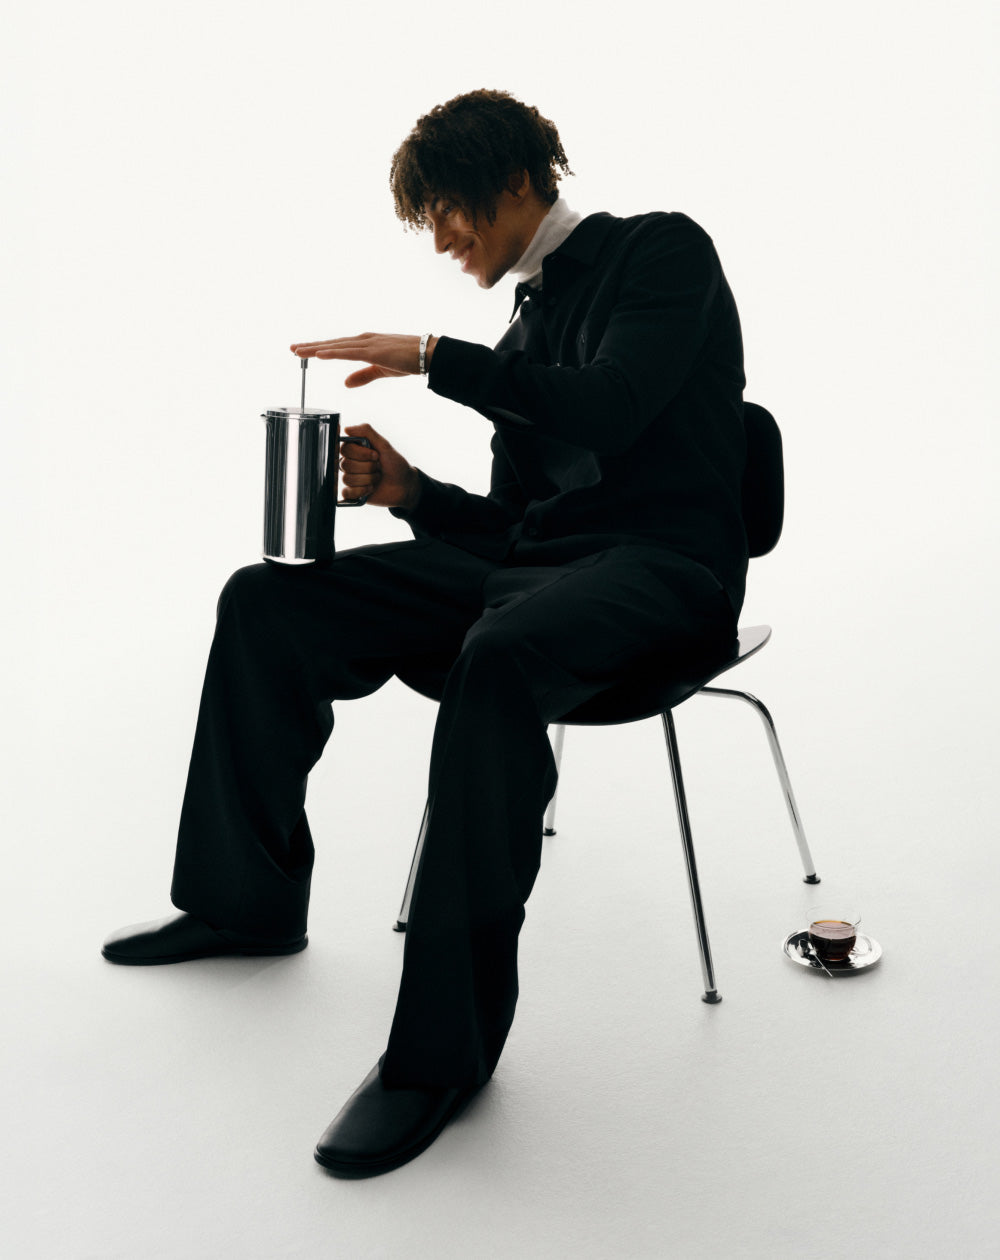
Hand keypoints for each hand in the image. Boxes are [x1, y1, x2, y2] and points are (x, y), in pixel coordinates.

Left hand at [290, 334, 435, 387]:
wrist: (428, 354)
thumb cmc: (408, 360)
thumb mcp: (381, 370)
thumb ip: (362, 376)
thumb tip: (345, 383)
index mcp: (365, 345)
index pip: (336, 347)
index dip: (319, 349)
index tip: (303, 350)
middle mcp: (363, 340)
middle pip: (331, 344)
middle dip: (310, 346)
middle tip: (292, 348)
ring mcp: (367, 344)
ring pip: (335, 346)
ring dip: (316, 348)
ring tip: (298, 350)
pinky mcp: (374, 351)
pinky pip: (348, 352)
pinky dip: (332, 352)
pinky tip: (319, 354)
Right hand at [338, 423, 420, 508]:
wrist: (405, 485)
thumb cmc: (395, 464)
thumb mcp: (384, 445)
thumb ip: (366, 432)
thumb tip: (346, 429)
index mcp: (356, 450)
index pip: (345, 449)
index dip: (361, 454)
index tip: (376, 455)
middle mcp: (351, 463)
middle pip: (346, 465)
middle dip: (367, 467)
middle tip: (378, 467)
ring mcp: (352, 478)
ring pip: (347, 479)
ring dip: (368, 479)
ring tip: (377, 478)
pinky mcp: (353, 493)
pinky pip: (346, 493)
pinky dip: (360, 491)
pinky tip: (370, 489)